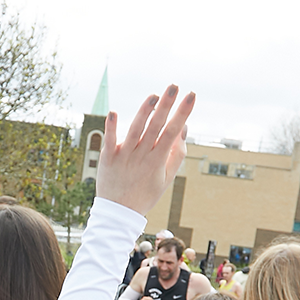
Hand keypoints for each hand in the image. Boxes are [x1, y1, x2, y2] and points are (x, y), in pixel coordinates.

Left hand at [96, 86, 195, 214]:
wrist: (119, 213)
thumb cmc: (145, 194)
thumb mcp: (166, 177)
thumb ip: (176, 153)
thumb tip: (183, 128)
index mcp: (158, 160)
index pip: (172, 132)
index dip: (183, 113)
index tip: (192, 96)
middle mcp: (142, 156)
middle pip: (156, 126)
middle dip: (166, 105)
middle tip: (175, 86)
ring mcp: (124, 156)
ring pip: (136, 130)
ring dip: (144, 111)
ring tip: (154, 95)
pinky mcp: (108, 158)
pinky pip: (110, 141)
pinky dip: (111, 127)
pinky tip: (114, 112)